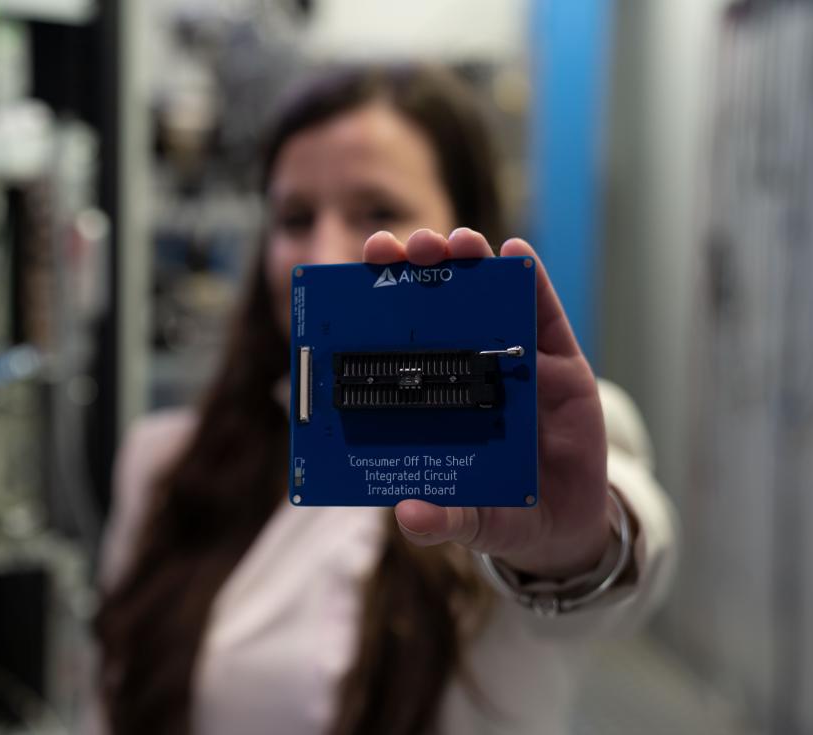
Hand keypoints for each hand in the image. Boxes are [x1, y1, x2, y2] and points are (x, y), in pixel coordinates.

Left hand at [363, 227, 610, 578]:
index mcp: (436, 398)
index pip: (401, 340)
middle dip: (422, 267)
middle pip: (441, 305)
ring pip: (491, 297)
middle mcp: (471, 370)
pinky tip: (516, 254)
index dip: (380, 305)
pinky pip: (545, 313)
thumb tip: (408, 516)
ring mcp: (517, 361)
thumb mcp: (473, 521)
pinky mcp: (561, 364)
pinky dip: (532, 280)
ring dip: (472, 262)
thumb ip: (444, 520)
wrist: (566, 524)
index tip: (359, 276)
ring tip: (458, 243)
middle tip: (406, 248)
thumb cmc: (505, 512)